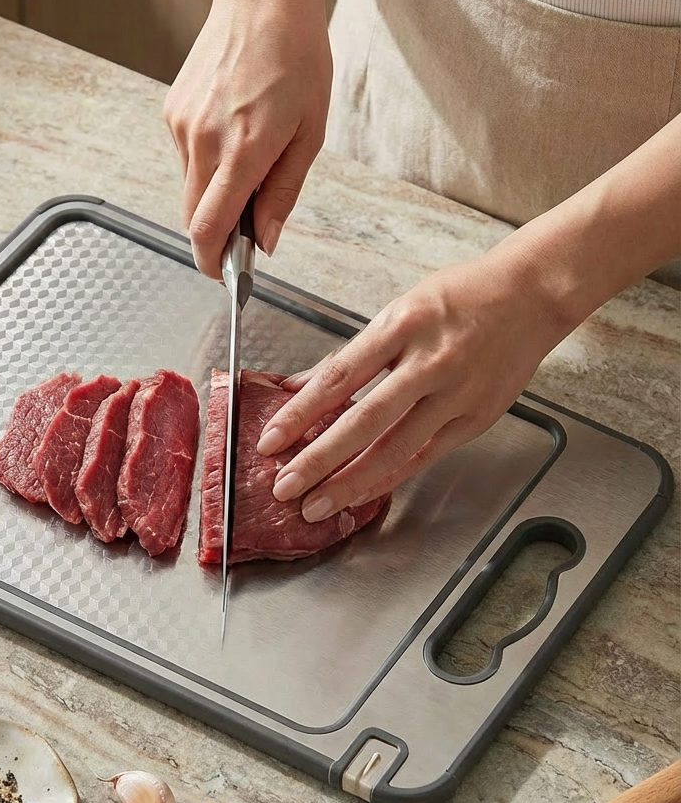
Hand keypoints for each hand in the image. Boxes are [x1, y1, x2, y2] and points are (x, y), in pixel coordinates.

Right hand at [163, 0, 330, 278]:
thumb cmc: (296, 56)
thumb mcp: (310, 132)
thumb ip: (284, 193)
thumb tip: (266, 240)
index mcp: (243, 150)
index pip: (209, 229)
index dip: (213, 263)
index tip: (222, 276)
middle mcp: (204, 141)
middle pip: (192, 217)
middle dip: (216, 232)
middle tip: (247, 222)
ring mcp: (182, 126)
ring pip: (190, 188)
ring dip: (214, 192)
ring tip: (250, 155)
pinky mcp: (173, 112)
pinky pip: (187, 158)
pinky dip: (207, 163)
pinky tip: (233, 131)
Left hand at [257, 251, 571, 519]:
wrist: (531, 296)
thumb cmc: (461, 297)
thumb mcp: (398, 310)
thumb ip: (350, 354)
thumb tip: (297, 386)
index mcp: (402, 325)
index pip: (339, 376)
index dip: (301, 414)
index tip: (271, 441)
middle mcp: (430, 361)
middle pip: (364, 419)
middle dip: (319, 459)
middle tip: (284, 487)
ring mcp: (456, 394)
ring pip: (395, 448)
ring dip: (350, 482)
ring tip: (316, 506)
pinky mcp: (475, 418)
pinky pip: (424, 457)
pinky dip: (388, 479)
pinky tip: (359, 495)